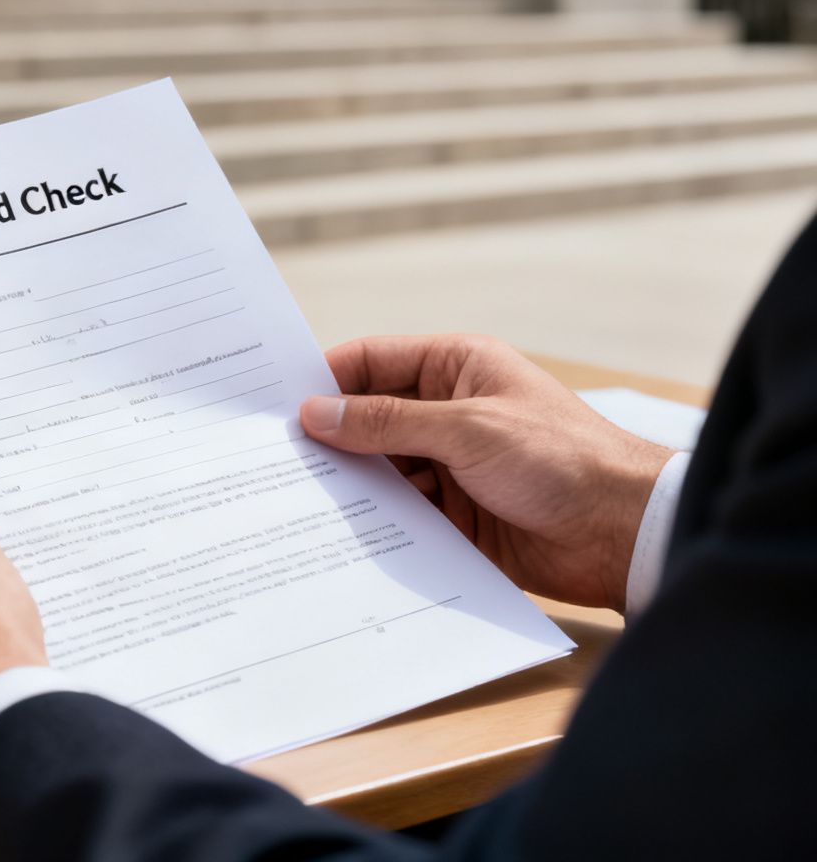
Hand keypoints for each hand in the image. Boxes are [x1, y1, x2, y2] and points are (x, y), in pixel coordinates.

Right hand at [300, 334, 675, 612]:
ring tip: (296, 498)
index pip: (372, 361)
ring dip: (348, 483)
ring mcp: (449, 464)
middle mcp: (448, 411)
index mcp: (457, 367)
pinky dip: (371, 520)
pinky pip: (397, 512)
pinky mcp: (452, 514)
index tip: (275, 405)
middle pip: (367, 417)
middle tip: (273, 457)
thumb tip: (316, 414)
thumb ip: (387, 422)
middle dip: (329, 438)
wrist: (623, 535)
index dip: (325, 380)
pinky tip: (336, 531)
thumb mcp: (468, 430)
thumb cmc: (563, 460)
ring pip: (378, 468)